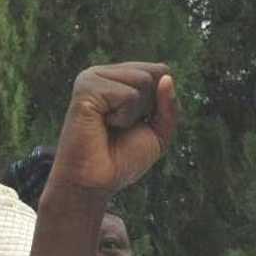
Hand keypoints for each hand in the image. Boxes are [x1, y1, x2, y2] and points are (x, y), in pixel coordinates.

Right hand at [47, 62, 177, 196]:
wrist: (94, 183)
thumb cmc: (121, 160)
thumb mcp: (158, 134)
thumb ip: (169, 107)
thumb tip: (167, 78)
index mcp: (118, 78)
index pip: (161, 71)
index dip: (161, 103)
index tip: (138, 125)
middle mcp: (104, 73)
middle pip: (156, 73)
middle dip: (150, 108)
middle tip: (122, 128)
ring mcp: (93, 78)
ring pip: (143, 80)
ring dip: (135, 114)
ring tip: (111, 126)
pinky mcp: (86, 88)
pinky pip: (127, 95)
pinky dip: (123, 118)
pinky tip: (103, 125)